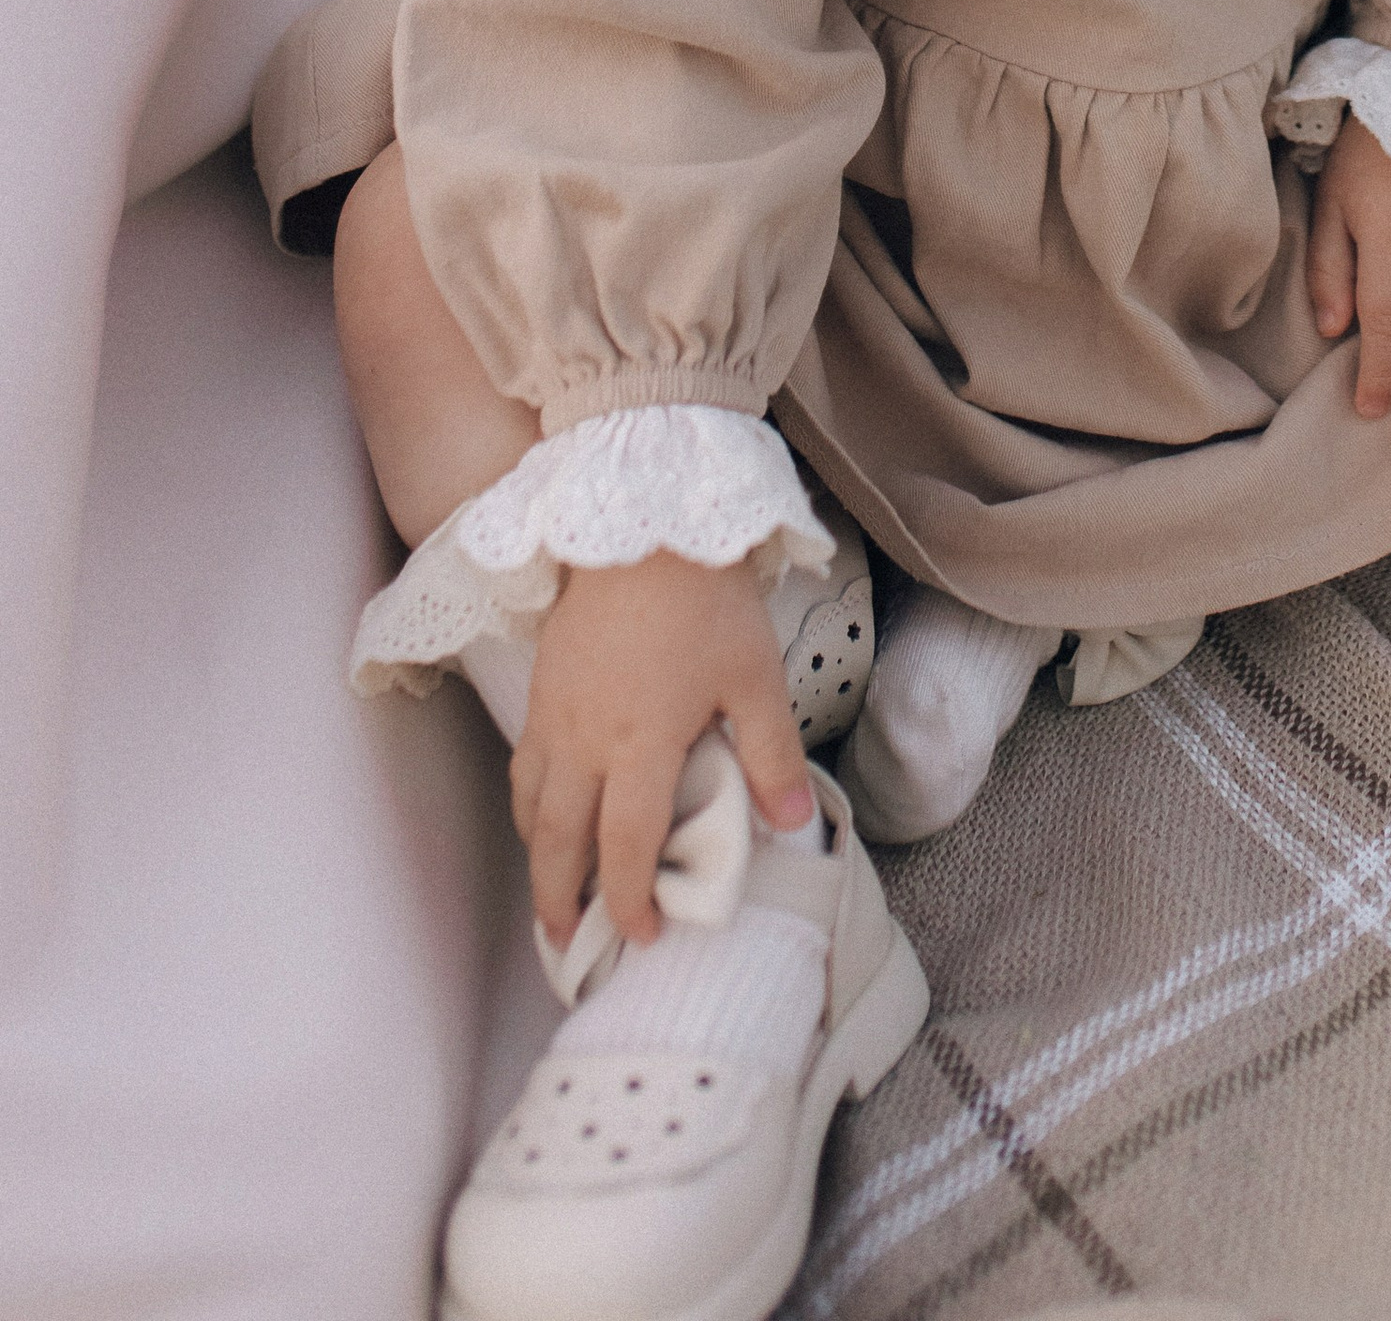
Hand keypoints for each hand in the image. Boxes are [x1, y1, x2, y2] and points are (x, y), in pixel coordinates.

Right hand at [514, 554, 812, 945]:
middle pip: (559, 841)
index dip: (631, 898)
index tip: (641, 936)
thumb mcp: (754, 676)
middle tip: (569, 942)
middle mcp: (586, 741)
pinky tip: (544, 815)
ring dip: (538, 860)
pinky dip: (528, 808)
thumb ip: (772, 754)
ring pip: (532, 808)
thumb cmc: (705, 600)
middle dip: (560, 900)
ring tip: (552, 894)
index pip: (627, 845)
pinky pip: (523, 767)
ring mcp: (555, 716)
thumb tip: (790, 824)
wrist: (642, 525)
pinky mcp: (541, 690)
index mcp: (642, 744)